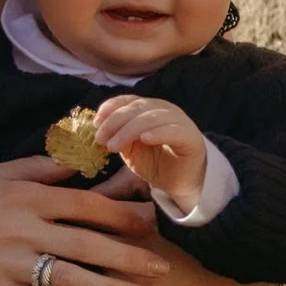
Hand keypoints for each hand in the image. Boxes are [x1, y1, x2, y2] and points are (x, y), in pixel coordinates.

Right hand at [0, 156, 169, 285]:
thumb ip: (37, 168)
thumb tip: (78, 162)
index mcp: (25, 197)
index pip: (87, 205)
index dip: (124, 216)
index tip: (151, 226)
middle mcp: (21, 230)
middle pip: (89, 244)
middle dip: (130, 258)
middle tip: (161, 269)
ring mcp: (7, 265)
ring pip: (70, 280)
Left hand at [89, 92, 208, 213]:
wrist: (179, 184)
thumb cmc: (155, 164)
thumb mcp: (131, 149)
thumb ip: (119, 136)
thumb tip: (100, 127)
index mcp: (150, 109)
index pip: (129, 101)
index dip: (111, 107)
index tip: (95, 122)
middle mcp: (165, 110)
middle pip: (138, 108)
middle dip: (115, 122)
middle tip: (101, 139)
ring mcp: (180, 122)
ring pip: (151, 118)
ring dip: (129, 130)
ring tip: (113, 146)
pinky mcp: (190, 137)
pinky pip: (173, 131)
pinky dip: (157, 132)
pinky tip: (144, 139)